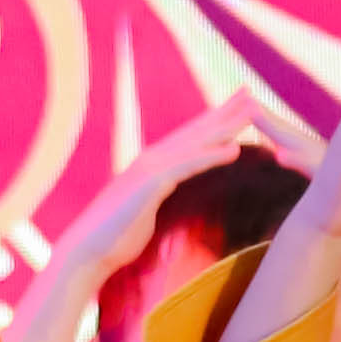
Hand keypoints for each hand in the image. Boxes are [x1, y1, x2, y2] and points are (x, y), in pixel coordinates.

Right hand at [37, 98, 289, 295]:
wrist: (87, 250)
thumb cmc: (114, 238)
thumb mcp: (144, 212)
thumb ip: (159, 199)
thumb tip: (169, 201)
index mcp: (151, 166)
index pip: (189, 139)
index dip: (214, 121)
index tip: (237, 107)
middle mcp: (151, 159)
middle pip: (196, 131)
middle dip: (225, 111)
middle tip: (250, 91)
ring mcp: (150, 169)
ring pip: (196, 142)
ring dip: (226, 125)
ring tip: (253, 110)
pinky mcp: (151, 184)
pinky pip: (188, 166)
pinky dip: (212, 155)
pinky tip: (235, 148)